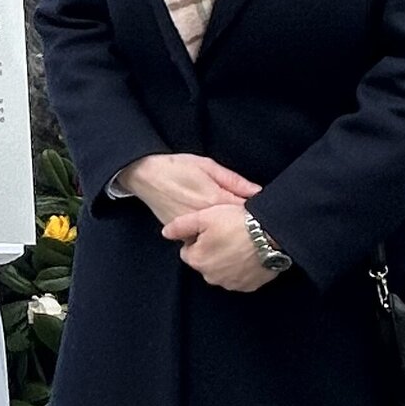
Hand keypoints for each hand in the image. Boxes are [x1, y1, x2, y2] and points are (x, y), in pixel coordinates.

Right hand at [116, 153, 259, 226]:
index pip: (246, 213)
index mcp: (215, 200)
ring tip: (231, 225)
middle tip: (249, 220)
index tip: (260, 212)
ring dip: (227, 233)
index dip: (256, 213)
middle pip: (234, 228)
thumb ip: (234, 181)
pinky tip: (213, 229)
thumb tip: (257, 191)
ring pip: (219, 237)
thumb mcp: (207, 166)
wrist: (144, 176)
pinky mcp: (182, 235)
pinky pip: (203, 240)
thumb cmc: (176, 167)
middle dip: (244, 225)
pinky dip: (211, 237)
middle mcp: (204, 219)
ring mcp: (192, 230)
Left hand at [162, 204, 275, 291]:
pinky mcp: (249, 285)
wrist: (270, 234)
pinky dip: (242, 268)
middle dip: (211, 251)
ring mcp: (231, 283)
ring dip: (226, 260)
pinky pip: (240, 277)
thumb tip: (166, 233)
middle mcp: (211, 277)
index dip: (197, 238)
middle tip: (225, 234)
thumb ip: (180, 226)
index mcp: (197, 260)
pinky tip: (249, 254)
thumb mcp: (204, 217)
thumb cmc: (236, 223)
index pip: (188, 251)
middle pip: (205, 262)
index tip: (210, 229)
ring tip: (238, 242)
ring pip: (222, 270)